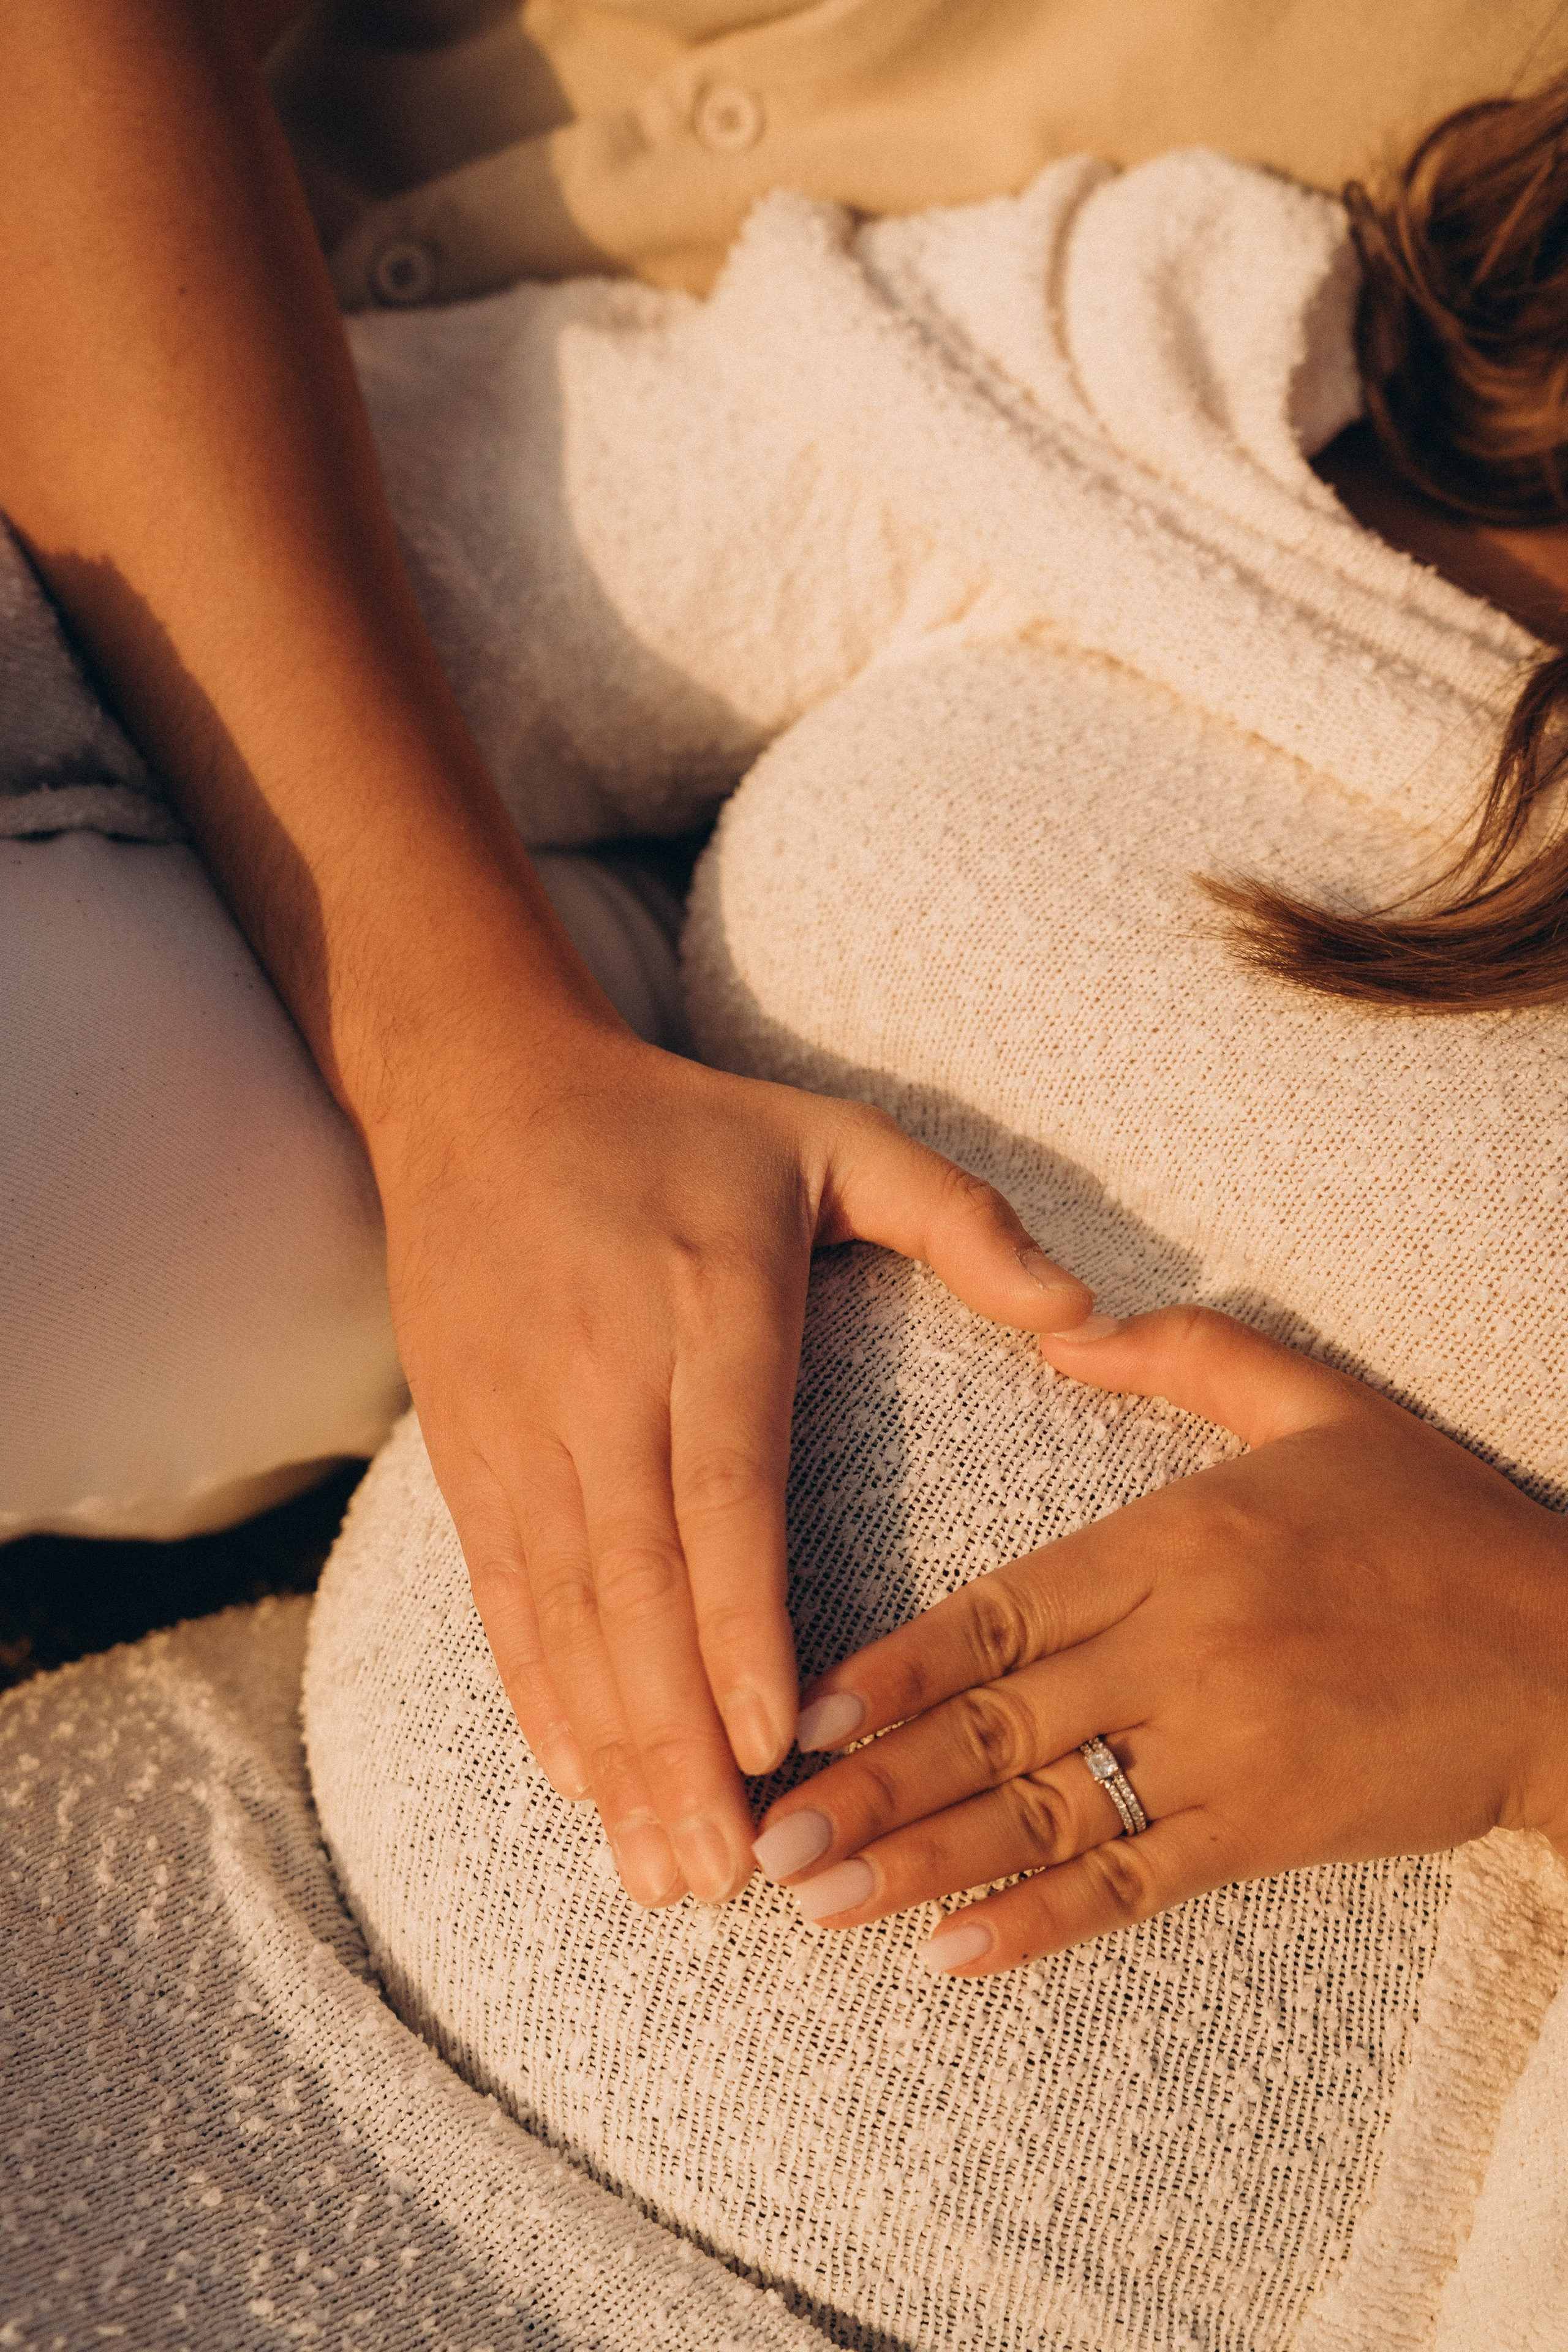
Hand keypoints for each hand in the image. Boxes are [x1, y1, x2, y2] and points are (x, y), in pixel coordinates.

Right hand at [376, 1020, 1093, 1909]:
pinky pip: (503, 1592)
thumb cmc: (687, 1127)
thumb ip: (963, 1221)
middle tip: (732, 1875)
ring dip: (614, 1747)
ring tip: (666, 1872)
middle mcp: (602, 1378)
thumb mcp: (836, 1136)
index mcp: (708, 1309)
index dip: (742, 1623)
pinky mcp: (470, 1450)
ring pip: (565, 1612)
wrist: (481, 1094)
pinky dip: (539, 1694)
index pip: (719, 1488)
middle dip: (680, 1740)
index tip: (780, 1744)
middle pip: (637, 1584)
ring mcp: (520, 1422)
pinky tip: (579, 1784)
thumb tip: (1090, 1316)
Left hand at [751, 1307, 1567, 1971]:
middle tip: (765, 1836)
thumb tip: (1062, 1330)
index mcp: (1174, 1539)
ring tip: (817, 1901)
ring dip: (920, 1864)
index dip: (892, 1667)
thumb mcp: (1314, 1400)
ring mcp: (1222, 1748)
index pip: (997, 1608)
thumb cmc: (1432, 1524)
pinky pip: (1133, 1882)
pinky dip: (1040, 1922)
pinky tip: (952, 1954)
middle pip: (996, 1724)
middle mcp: (1181, 1647)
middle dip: (870, 1785)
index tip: (802, 1708)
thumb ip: (1182, 1355)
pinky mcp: (1267, 1830)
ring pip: (1043, 1814)